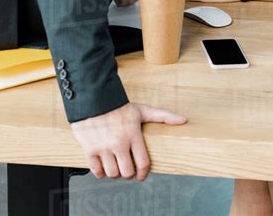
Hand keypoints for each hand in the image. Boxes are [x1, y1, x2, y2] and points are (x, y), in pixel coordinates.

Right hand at [71, 102, 185, 180]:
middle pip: (127, 172)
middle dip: (129, 173)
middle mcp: (119, 143)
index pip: (143, 164)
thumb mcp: (142, 110)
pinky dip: (100, 172)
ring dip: (115, 172)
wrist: (94, 97)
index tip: (141, 175)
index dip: (143, 174)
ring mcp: (103, 147)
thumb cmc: (119, 105)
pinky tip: (103, 165)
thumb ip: (163, 116)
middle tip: (127, 169)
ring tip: (116, 165)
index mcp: (133, 135)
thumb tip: (183, 120)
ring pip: (112, 173)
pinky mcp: (89, 149)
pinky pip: (96, 170)